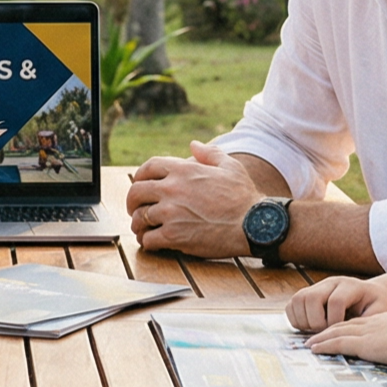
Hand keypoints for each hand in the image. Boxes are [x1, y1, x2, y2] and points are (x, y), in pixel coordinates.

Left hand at [126, 141, 260, 254]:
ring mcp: (171, 213)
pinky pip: (148, 239)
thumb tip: (193, 144)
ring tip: (143, 229)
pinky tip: (152, 243)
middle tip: (135, 210)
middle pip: (136, 192)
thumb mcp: (230, 166)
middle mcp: (172, 189)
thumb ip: (209, 153)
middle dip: (132, 202)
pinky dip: (147, 242)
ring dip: (138, 224)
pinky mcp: (174, 235)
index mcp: (183, 170)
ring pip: (139, 218)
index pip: (148, 167)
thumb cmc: (244, 196)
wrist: (253, 224)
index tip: (140, 185)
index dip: (140, 176)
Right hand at [285, 275, 386, 331]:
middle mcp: (330, 282)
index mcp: (350, 286)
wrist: (371, 294)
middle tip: (326, 331)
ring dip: (304, 320)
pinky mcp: (307, 294)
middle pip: (311, 298)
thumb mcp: (380, 312)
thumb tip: (351, 335)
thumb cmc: (376, 306)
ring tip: (317, 330)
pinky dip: (296, 319)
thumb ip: (368, 321)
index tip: (340, 332)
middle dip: (316, 321)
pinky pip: (291, 305)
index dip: (335, 321)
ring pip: (298, 299)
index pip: (335, 301)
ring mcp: (317, 287)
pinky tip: (309, 327)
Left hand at [306, 311, 386, 373]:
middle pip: (344, 325)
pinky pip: (339, 344)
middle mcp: (373, 323)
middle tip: (314, 336)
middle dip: (327, 331)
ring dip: (321, 338)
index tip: (334, 331)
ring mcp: (368, 333)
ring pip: (337, 333)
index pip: (359, 323)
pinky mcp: (365, 344)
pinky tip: (315, 349)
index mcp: (385, 321)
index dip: (344, 327)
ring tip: (309, 344)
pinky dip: (324, 346)